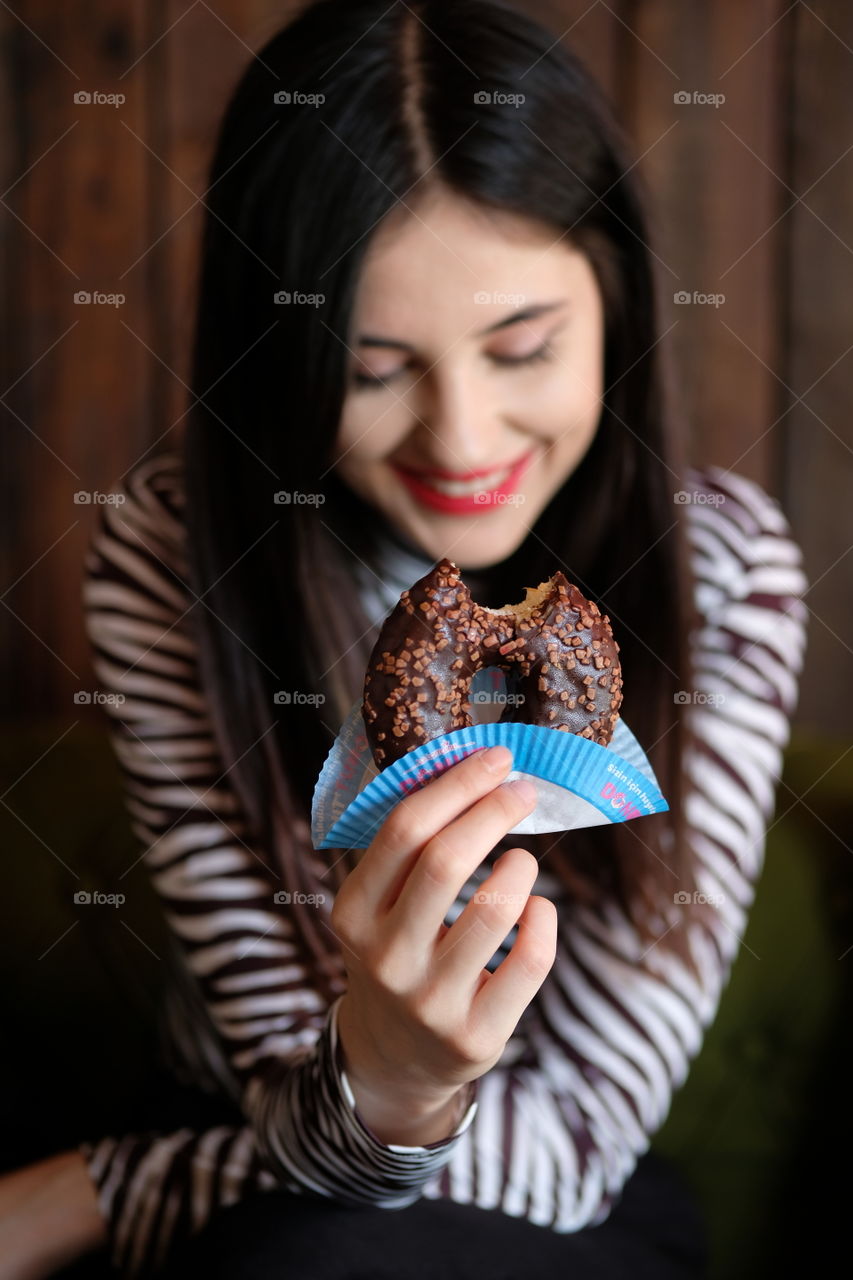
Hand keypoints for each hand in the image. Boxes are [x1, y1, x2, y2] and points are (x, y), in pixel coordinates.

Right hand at [331, 744, 556, 1137]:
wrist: (396, 1058)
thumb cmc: (398, 953)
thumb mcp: (378, 908)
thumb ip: (410, 851)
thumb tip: (475, 769)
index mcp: (354, 914)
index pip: (404, 830)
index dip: (456, 785)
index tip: (495, 758)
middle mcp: (385, 958)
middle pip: (445, 860)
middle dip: (493, 810)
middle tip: (523, 791)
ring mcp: (431, 1001)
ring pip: (494, 907)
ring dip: (520, 867)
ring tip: (520, 860)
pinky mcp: (477, 1034)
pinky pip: (530, 958)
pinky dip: (544, 917)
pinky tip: (536, 908)